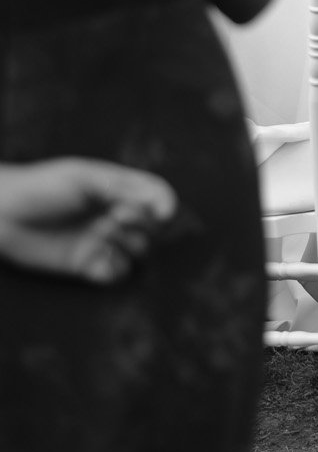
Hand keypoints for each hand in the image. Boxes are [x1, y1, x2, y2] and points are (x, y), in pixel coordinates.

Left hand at [0, 159, 176, 283]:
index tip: (163, 214)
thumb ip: (126, 188)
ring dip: (131, 247)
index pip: (157, 196)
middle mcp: (114, 215)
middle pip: (153, 227)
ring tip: (104, 235)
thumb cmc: (42, 186)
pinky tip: (99, 259)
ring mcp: (101, 241)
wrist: (0, 214)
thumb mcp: (85, 178)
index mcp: (117, 188)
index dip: (165, 205)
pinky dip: (115, 269)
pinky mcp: (86, 265)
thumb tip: (167, 206)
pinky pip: (116, 273)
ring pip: (139, 252)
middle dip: (144, 225)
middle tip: (116, 218)